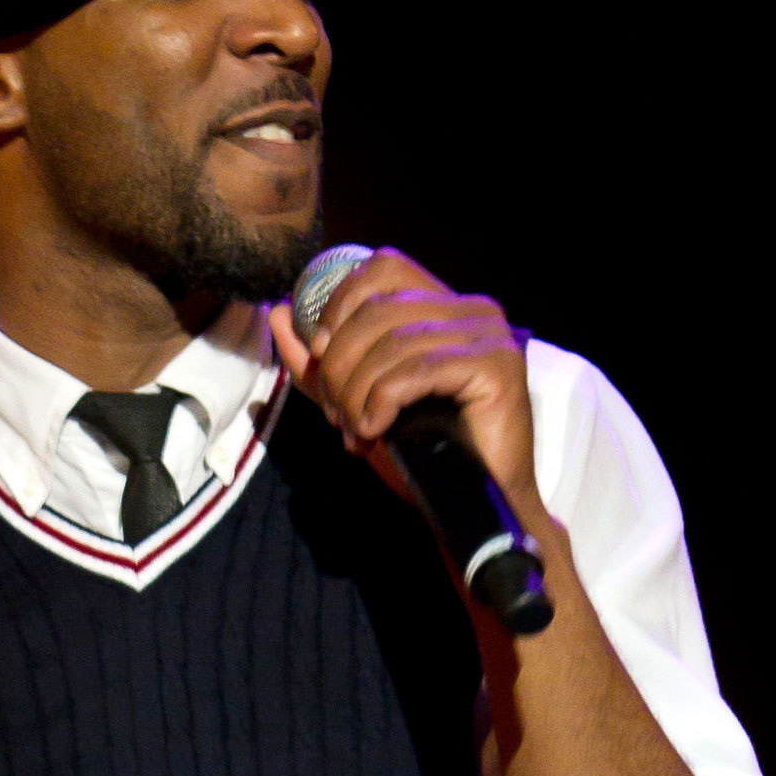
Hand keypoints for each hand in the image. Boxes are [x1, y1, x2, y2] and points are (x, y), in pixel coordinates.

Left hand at [272, 247, 541, 520]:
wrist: (474, 507)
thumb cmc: (423, 455)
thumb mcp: (359, 402)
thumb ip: (320, 362)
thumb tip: (278, 313)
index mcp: (445, 306)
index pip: (384, 267)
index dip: (341, 302)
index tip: (321, 354)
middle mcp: (472, 309)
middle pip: (379, 309)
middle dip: (341, 365)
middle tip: (337, 416)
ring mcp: (488, 335)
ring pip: (393, 342)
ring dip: (357, 391)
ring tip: (356, 432)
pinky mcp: (496, 366)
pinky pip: (416, 370)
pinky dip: (382, 400)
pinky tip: (375, 429)